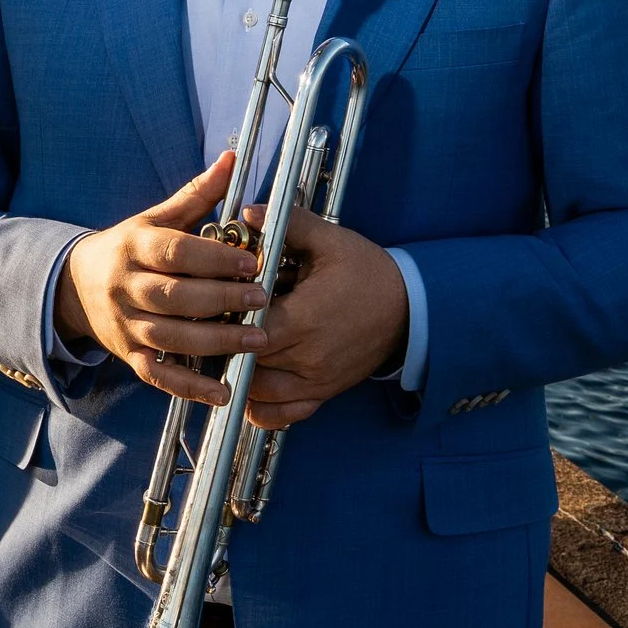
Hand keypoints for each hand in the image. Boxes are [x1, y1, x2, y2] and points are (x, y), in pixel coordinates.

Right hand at [54, 152, 266, 405]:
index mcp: (135, 246)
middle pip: (174, 296)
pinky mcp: (130, 355)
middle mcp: (127, 286)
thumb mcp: (155, 217)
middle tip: (263, 300)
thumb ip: (197, 194)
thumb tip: (232, 159)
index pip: (174, 252)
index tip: (251, 262)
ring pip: (171, 336)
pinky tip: (223, 392)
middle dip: (221, 299)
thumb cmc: (129, 248)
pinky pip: (160, 374)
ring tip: (257, 341)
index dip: (213, 259)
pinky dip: (190, 387)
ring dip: (216, 342)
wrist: (76, 286)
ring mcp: (127, 325)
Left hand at [240, 202, 406, 429]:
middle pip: (246, 359)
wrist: (410, 307)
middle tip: (218, 324)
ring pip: (258, 391)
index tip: (222, 300)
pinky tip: (250, 389)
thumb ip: (289, 224)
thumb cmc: (368, 272)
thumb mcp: (331, 241)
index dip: (228, 315)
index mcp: (305, 318)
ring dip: (240, 374)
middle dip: (229, 343)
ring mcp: (316, 380)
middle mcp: (308, 357)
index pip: (247, 327)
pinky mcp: (324, 393)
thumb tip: (249, 211)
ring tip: (231, 351)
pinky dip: (262, 409)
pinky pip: (283, 415)